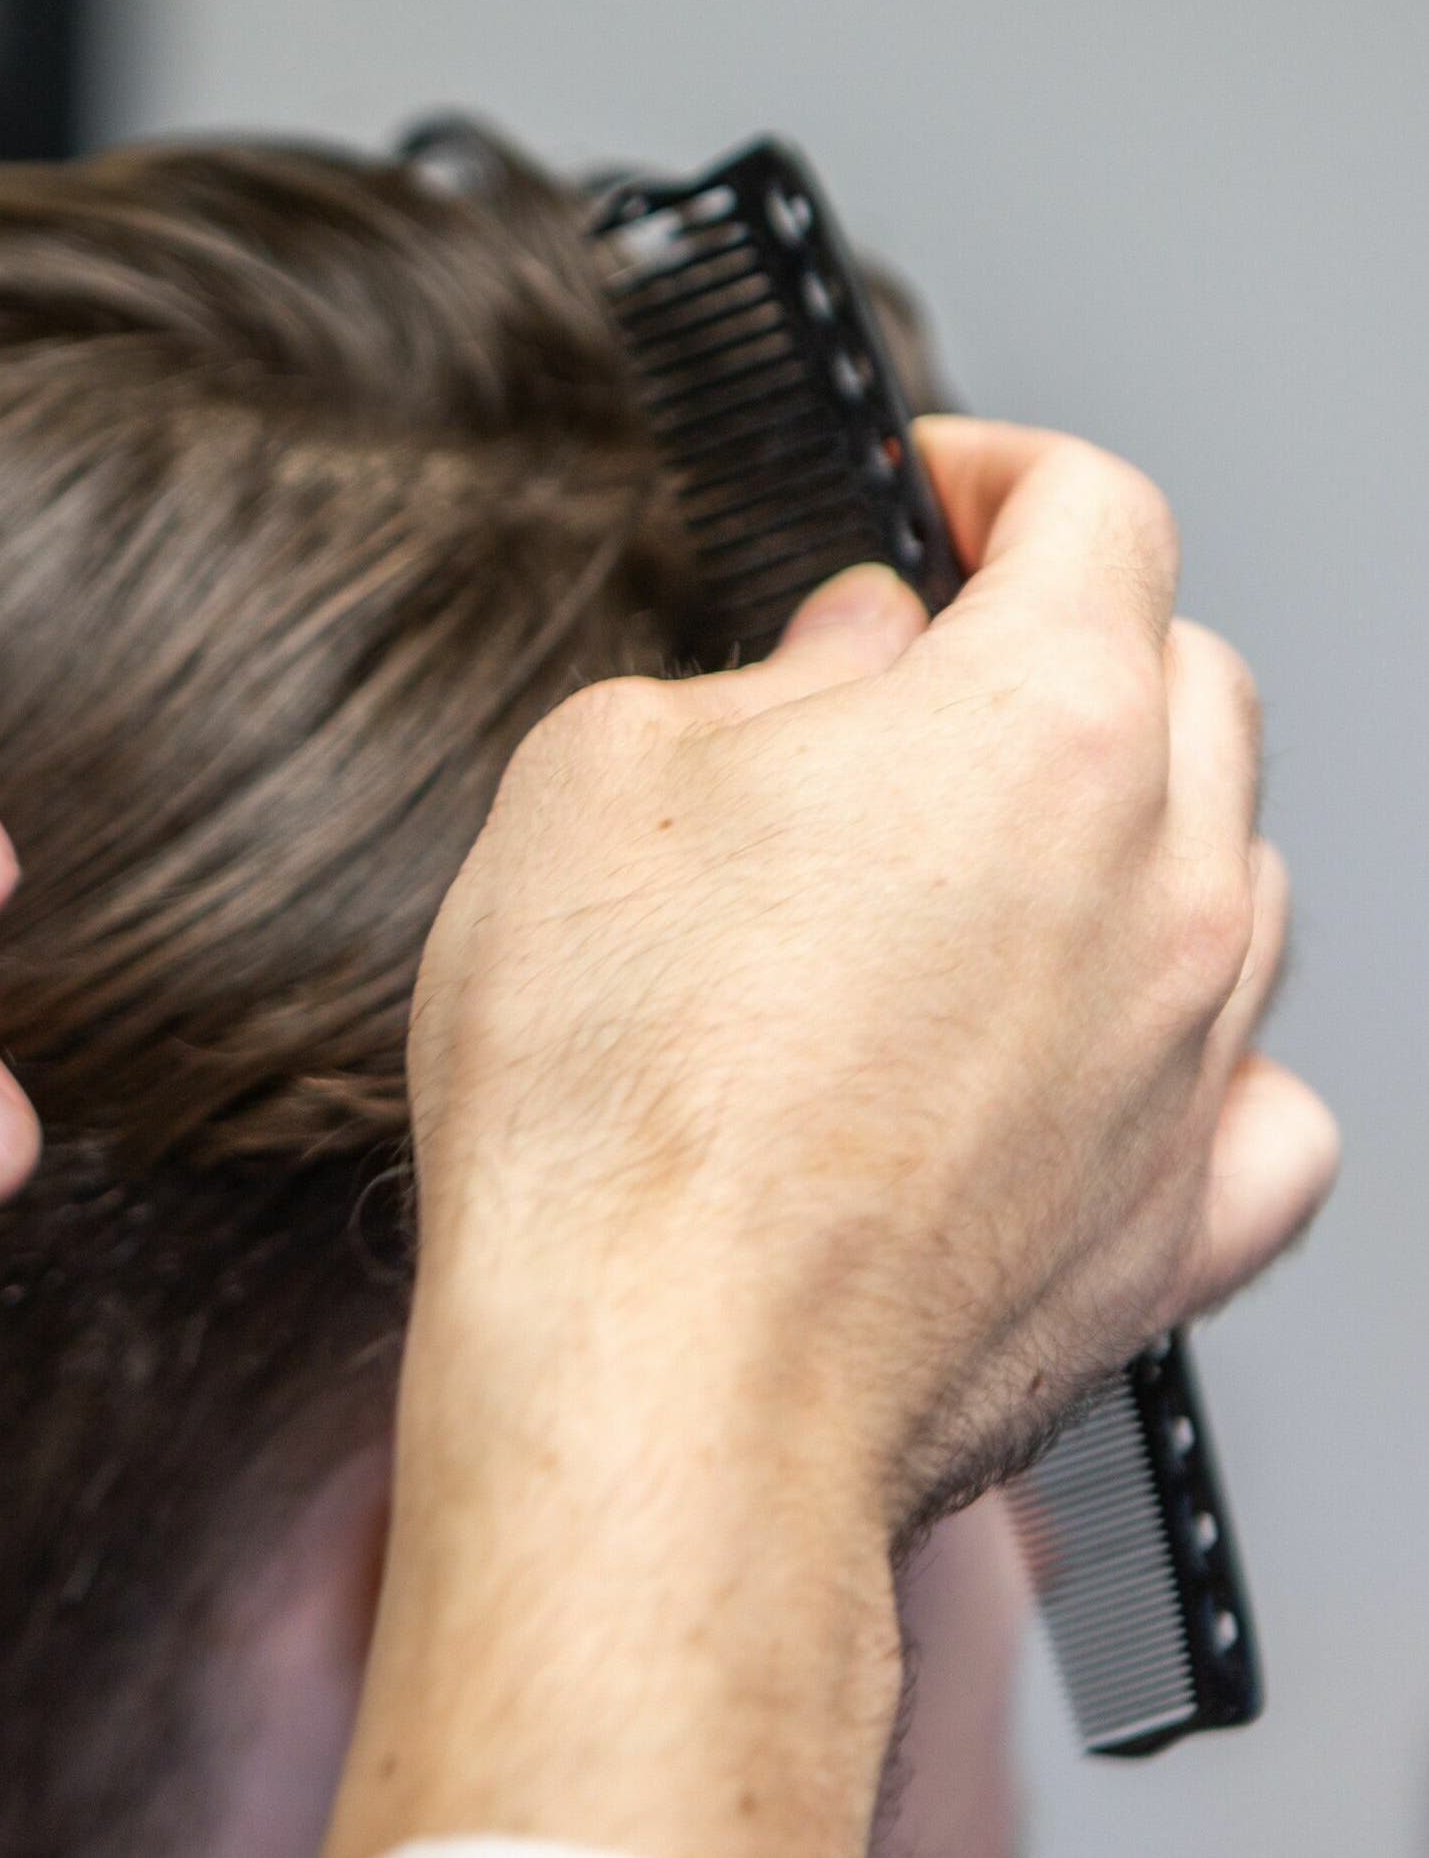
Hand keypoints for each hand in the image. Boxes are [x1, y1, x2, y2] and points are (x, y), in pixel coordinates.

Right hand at [323, 420, 1336, 1857]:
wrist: (658, 1382)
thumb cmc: (611, 1097)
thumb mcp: (597, 783)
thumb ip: (752, 683)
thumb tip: (843, 666)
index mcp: (1037, 727)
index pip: (1096, 516)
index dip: (1001, 475)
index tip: (938, 493)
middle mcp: (1161, 883)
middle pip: (1190, 685)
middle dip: (1070, 646)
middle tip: (927, 682)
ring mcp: (1193, 1067)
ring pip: (1232, 880)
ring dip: (1129, 839)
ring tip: (978, 879)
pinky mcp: (1176, 1234)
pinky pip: (1260, 1102)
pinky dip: (1194, 1055)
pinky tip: (1096, 1067)